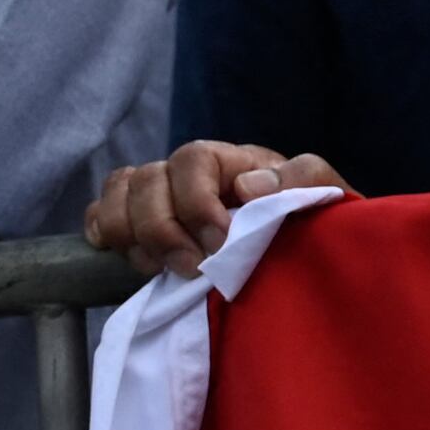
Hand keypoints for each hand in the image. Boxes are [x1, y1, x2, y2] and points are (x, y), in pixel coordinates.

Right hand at [85, 140, 346, 278]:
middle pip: (148, 178)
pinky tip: (128, 256)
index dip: (196, 201)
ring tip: (160, 270)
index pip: (193, 159)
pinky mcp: (139, 223)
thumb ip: (306, 178)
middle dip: (163, 229)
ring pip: (120, 192)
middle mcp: (191, 173)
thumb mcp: (327, 198)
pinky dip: (105, 231)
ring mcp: (161, 196)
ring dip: (133, 235)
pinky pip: (102, 212)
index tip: (219, 243)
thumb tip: (247, 186)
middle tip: (190, 269)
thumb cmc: (312, 227)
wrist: (301, 259)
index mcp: (233, 161)